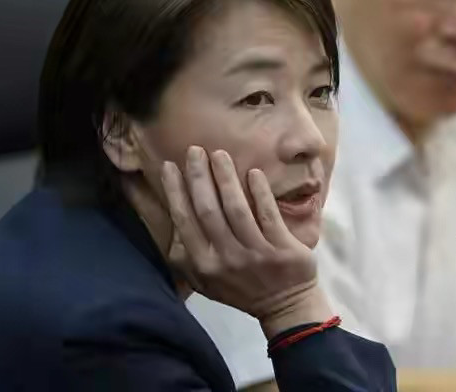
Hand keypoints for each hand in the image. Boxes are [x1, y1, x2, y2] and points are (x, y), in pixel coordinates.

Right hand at [161, 146, 331, 338]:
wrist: (286, 305)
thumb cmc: (242, 286)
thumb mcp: (205, 280)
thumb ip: (185, 255)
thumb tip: (171, 218)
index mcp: (203, 265)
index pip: (184, 221)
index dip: (175, 191)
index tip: (169, 166)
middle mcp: (226, 259)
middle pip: (208, 210)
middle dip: (199, 176)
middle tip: (195, 150)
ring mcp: (255, 254)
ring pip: (236, 208)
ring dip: (226, 177)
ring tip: (219, 154)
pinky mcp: (282, 250)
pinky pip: (267, 215)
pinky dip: (259, 192)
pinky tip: (253, 172)